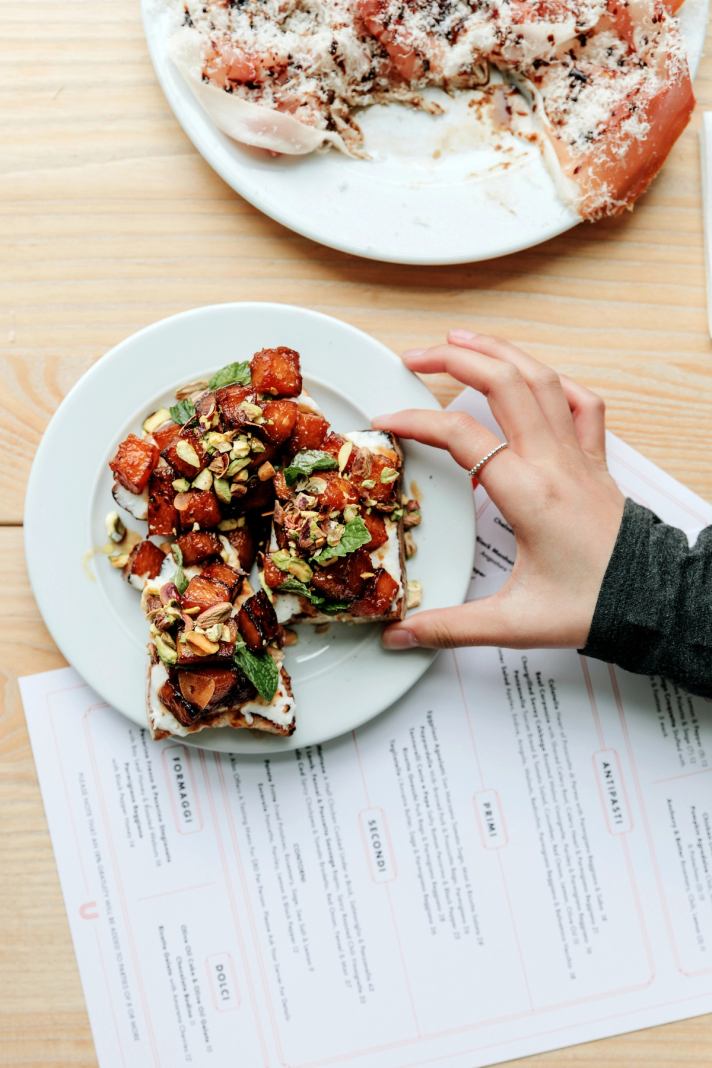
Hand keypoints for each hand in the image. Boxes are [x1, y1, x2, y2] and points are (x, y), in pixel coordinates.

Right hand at [373, 330, 624, 650]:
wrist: (652, 603)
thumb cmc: (591, 606)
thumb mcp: (513, 622)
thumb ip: (450, 627)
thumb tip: (400, 636)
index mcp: (529, 494)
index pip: (462, 436)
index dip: (416, 421)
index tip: (386, 421)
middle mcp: (554, 463)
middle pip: (504, 384)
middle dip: (454, 359)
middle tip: (413, 356)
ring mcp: (578, 455)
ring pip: (541, 379)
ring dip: (499, 352)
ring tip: (460, 340)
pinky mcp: (595, 460)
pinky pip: (580, 402)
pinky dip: (552, 380)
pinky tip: (531, 375)